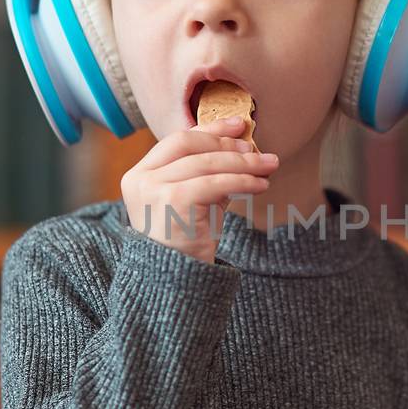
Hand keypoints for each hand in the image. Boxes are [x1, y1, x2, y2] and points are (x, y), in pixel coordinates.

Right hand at [120, 116, 278, 265]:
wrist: (177, 283)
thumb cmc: (188, 240)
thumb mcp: (194, 198)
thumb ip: (207, 171)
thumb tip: (242, 142)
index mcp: (139, 174)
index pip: (176, 140)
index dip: (210, 128)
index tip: (239, 125)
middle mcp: (140, 178)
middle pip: (189, 144)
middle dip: (227, 143)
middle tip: (257, 150)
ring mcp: (153, 189)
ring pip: (207, 163)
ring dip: (243, 163)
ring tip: (268, 166)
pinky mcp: (173, 201)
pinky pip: (216, 182)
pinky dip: (243, 181)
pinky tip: (260, 185)